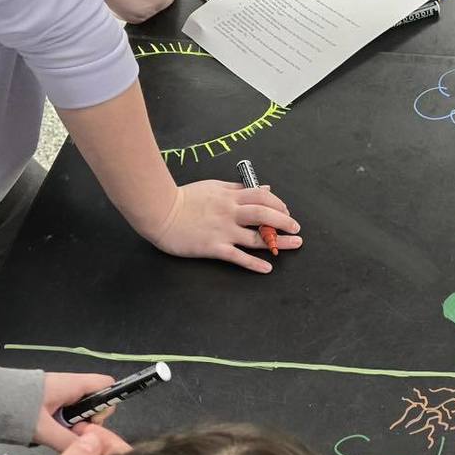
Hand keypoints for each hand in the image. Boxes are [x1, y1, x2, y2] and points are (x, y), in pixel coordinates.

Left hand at [34, 372, 116, 450]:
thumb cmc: (18, 406)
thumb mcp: (43, 428)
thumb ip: (65, 441)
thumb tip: (84, 453)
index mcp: (75, 384)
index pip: (107, 386)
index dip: (107, 404)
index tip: (93, 423)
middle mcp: (71, 386)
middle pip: (94, 402)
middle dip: (87, 421)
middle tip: (71, 434)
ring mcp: (60, 393)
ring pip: (79, 411)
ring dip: (72, 426)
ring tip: (55, 435)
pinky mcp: (50, 401)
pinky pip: (66, 413)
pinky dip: (61, 425)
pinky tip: (48, 433)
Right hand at [148, 179, 302, 273]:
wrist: (158, 211)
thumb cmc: (183, 198)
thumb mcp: (214, 186)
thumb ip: (239, 188)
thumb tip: (264, 187)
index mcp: (230, 196)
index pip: (262, 196)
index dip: (278, 204)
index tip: (286, 211)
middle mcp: (230, 212)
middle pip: (265, 215)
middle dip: (284, 222)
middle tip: (296, 228)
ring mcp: (223, 230)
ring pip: (257, 237)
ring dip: (279, 242)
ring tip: (294, 244)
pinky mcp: (214, 247)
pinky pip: (238, 256)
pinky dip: (254, 264)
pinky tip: (267, 268)